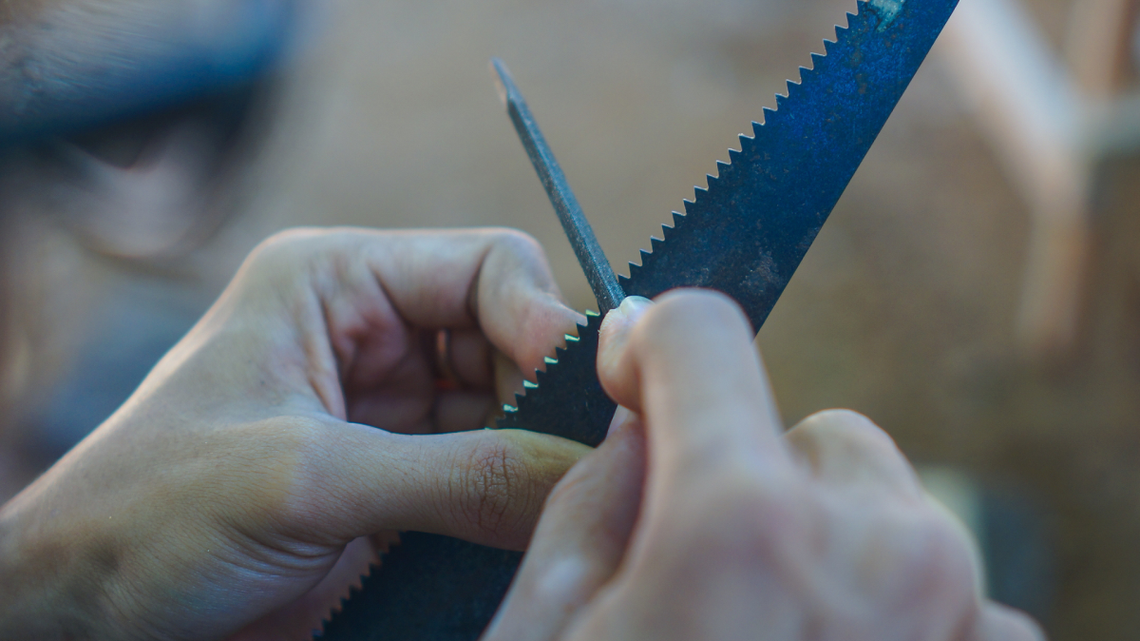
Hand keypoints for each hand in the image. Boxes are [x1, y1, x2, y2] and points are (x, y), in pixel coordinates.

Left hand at [0, 228, 590, 640]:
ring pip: (512, 415)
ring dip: (540, 454)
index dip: (546, 321)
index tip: (594, 392)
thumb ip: (457, 474)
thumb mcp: (306, 479)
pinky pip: (489, 477)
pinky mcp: (399, 484)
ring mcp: (390, 414)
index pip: (486, 268)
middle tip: (595, 460)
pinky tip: (537, 528)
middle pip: (511, 341)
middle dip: (550, 397)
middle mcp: (373, 336)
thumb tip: (587, 473)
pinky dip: (520, 501)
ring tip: (569, 501)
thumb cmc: (149, 516)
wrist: (83, 615)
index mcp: (337, 283)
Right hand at [484, 290, 1043, 640]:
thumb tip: (640, 428)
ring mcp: (956, 607)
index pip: (700, 331)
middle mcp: (879, 545)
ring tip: (762, 629)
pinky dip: (887, 607)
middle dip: (748, 476)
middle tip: (696, 572)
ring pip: (879, 503)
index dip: (648, 342)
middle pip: (807, 431)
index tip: (630, 373)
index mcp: (742, 521)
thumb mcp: (539, 630)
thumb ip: (586, 499)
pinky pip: (939, 582)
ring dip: (821, 541)